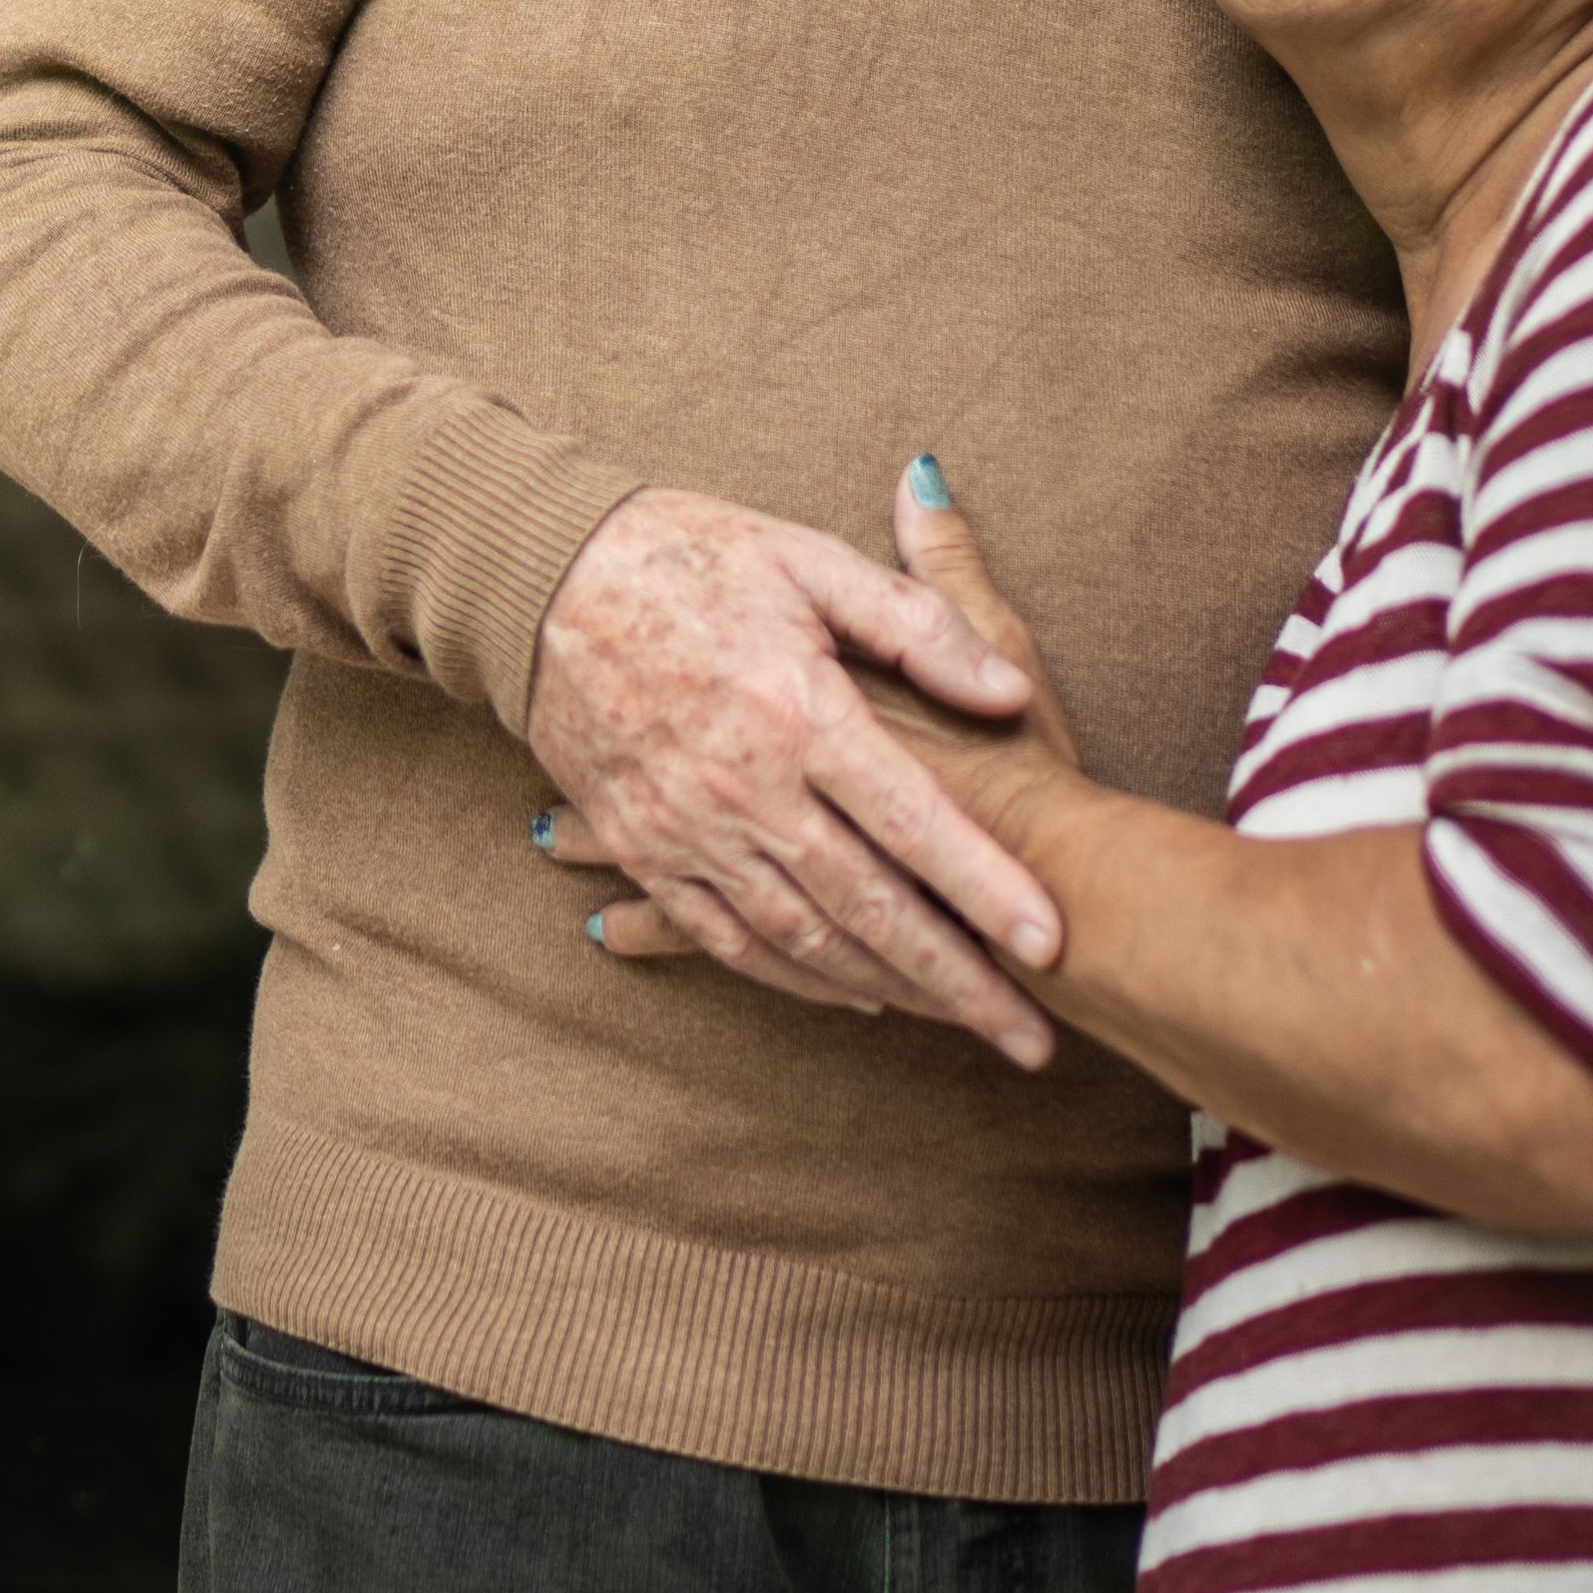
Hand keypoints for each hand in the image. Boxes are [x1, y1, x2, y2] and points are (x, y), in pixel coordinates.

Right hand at [522, 480, 1065, 1062]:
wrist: (543, 575)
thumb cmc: (691, 555)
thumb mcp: (811, 559)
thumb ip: (919, 623)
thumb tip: (1008, 691)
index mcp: (798, 709)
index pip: (914, 820)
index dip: (986, 887)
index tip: (1050, 944)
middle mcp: (744, 785)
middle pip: (870, 906)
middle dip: (957, 979)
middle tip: (1029, 1037)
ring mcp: (688, 827)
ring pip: (803, 937)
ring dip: (887, 990)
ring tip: (959, 1022)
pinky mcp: (644, 846)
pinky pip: (726, 937)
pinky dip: (793, 978)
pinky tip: (852, 997)